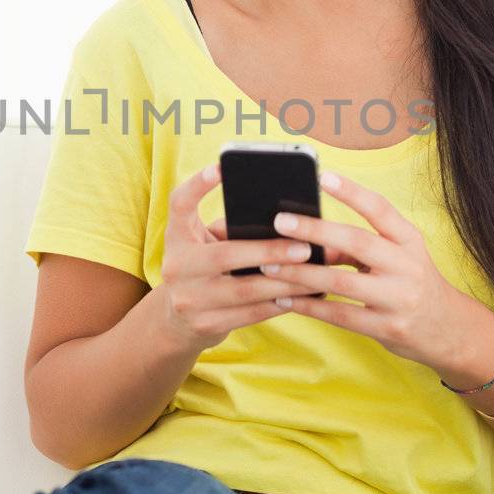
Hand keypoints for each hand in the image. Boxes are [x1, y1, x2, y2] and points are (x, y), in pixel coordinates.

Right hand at [158, 161, 311, 353]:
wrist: (176, 321)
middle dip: (269, 251)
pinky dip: (279, 304)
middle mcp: (176, 266)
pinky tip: (303, 296)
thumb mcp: (204, 244)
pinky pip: (250, 315)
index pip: (180, 204)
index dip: (197, 185)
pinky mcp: (205, 325)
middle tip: (305, 248)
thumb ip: (231, 231)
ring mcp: (188, 299)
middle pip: (225, 255)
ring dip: (285, 282)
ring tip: (316, 274)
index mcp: (177, 237)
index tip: (220, 167)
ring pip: (244, 291)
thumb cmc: (203, 269)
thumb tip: (284, 223)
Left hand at [254, 169, 459, 365]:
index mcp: (409, 240)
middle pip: (357, 242)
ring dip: (302, 274)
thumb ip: (357, 248)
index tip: (322, 176)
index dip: (351, 192)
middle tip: (280, 222)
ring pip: (342, 283)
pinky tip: (284, 300)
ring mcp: (399, 299)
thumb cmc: (411, 284)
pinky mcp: (388, 328)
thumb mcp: (395, 258)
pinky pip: (341, 316)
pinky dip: (310, 307)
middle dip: (316, 231)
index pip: (380, 209)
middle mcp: (407, 265)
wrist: (449, 330)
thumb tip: (310, 240)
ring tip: (270, 267)